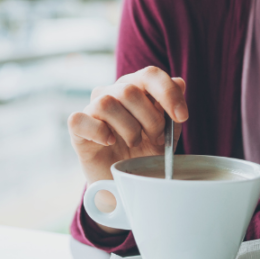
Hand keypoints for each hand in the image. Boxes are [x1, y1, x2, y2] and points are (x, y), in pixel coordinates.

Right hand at [68, 66, 187, 231]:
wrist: (124, 183)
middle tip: (157, 140)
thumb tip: (179, 82)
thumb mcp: (166, 134)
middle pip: (129, 90)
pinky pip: (79, 119)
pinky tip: (110, 142)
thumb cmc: (144, 154)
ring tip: (135, 144)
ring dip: (128, 128)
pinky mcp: (77, 129)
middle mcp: (112, 92)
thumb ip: (171, 109)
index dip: (168, 93)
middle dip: (150, 119)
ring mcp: (92, 109)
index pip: (149, 74)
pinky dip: (98, 132)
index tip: (182, 117)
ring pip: (106, 103)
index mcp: (135, 87)